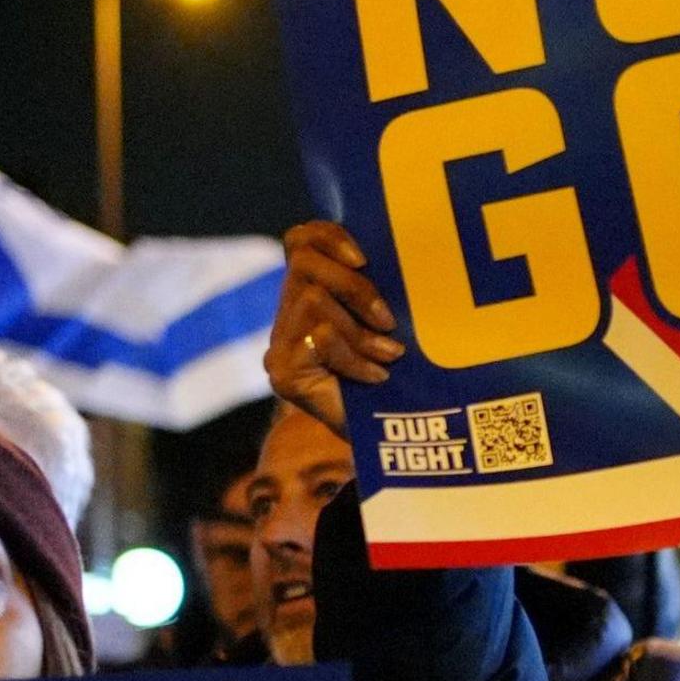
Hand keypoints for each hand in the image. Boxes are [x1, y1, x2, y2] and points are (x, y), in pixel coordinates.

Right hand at [265, 222, 401, 436]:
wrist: (386, 444)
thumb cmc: (396, 380)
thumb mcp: (386, 324)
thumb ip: (376, 289)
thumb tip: (400, 248)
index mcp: (309, 296)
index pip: (300, 240)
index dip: (330, 236)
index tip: (365, 258)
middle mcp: (286, 317)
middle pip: (305, 263)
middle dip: (354, 287)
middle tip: (388, 320)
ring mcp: (279, 346)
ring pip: (314, 300)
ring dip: (360, 329)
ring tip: (388, 355)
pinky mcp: (283, 373)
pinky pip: (321, 337)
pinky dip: (355, 356)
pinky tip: (376, 377)